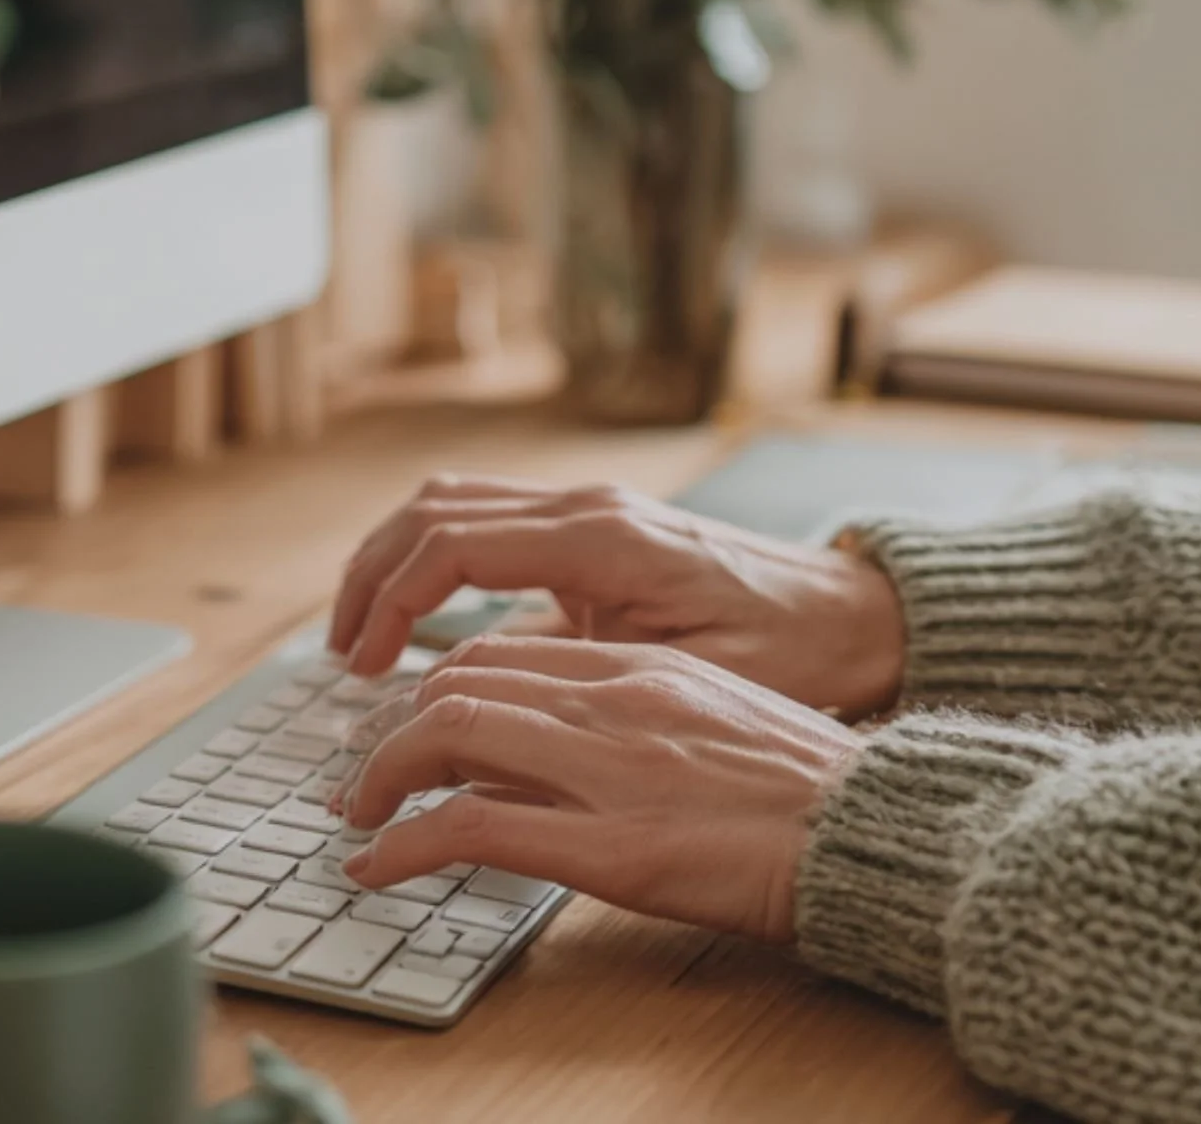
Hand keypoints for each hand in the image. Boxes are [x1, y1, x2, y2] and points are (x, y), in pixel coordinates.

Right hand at [330, 475, 906, 715]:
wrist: (861, 617)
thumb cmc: (794, 652)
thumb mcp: (689, 677)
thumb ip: (583, 675)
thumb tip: (481, 695)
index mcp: (604, 538)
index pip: (453, 544)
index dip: (388, 603)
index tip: (362, 668)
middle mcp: (590, 508)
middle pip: (434, 512)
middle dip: (370, 577)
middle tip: (340, 657)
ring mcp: (594, 510)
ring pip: (453, 505)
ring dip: (395, 562)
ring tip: (362, 639)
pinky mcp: (599, 530)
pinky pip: (490, 523)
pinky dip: (437, 561)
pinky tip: (424, 622)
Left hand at [331, 637, 862, 944]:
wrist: (878, 831)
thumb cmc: (808, 791)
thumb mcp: (714, 721)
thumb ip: (631, 721)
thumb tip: (550, 754)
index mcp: (643, 668)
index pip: (500, 655)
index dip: (433, 692)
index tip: (406, 732)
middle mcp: (616, 699)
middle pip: (459, 684)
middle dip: (390, 733)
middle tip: (361, 781)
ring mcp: (610, 768)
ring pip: (448, 734)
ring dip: (380, 778)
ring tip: (359, 819)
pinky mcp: (612, 844)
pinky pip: (470, 828)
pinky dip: (404, 846)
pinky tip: (377, 867)